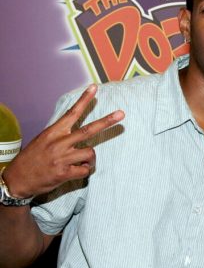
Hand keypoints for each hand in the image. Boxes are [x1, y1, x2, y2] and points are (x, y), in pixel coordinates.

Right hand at [2, 85, 123, 198]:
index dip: (84, 100)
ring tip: (78, 162)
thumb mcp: (43, 140)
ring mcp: (61, 158)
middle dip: (107, 121)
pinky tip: (74, 171)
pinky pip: (85, 170)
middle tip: (121, 114)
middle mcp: (58, 143)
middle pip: (88, 130)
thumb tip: (79, 127)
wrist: (17, 179)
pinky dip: (84, 170)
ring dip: (89, 158)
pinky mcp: (63, 173)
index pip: (72, 113)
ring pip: (90, 153)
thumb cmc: (33, 158)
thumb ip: (61, 133)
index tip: (95, 87)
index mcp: (53, 133)